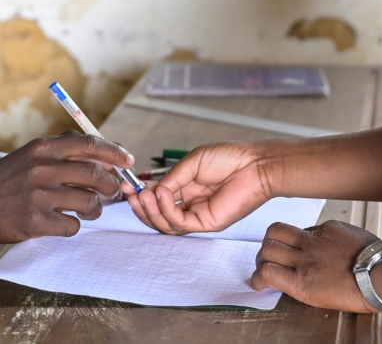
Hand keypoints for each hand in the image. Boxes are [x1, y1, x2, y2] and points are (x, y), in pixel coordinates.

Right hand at [0, 134, 132, 242]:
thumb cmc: (12, 178)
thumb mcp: (34, 153)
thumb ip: (68, 149)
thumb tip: (108, 154)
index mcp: (44, 148)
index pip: (90, 144)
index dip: (115, 153)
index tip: (129, 160)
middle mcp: (43, 169)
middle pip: (96, 176)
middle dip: (112, 185)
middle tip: (113, 191)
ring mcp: (39, 196)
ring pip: (90, 203)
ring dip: (96, 209)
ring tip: (88, 209)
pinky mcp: (36, 222)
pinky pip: (74, 225)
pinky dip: (75, 225)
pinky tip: (62, 221)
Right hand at [127, 140, 272, 234]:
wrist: (255, 164)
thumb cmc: (230, 158)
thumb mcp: (192, 163)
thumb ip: (172, 178)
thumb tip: (152, 190)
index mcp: (187, 188)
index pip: (158, 197)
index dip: (141, 193)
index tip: (126, 185)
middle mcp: (191, 204)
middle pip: (158, 214)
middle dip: (141, 205)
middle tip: (129, 194)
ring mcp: (198, 215)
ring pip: (165, 223)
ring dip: (150, 210)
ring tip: (143, 195)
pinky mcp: (206, 223)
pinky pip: (180, 223)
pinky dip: (166, 211)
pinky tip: (161, 195)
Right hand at [251, 220, 378, 311]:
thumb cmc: (357, 293)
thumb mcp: (321, 299)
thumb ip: (300, 284)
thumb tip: (287, 274)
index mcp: (303, 284)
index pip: (266, 272)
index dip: (257, 276)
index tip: (259, 279)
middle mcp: (304, 260)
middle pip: (266, 248)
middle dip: (261, 255)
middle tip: (267, 260)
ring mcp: (315, 240)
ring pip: (278, 230)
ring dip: (273, 238)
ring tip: (280, 244)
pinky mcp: (329, 226)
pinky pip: (307, 227)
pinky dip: (304, 235)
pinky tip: (314, 242)